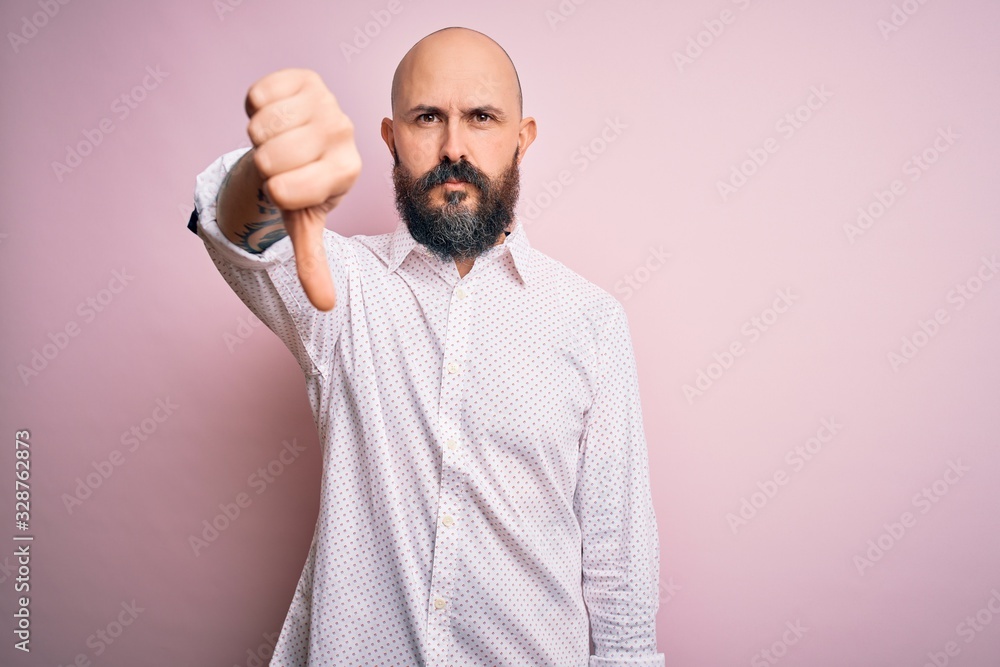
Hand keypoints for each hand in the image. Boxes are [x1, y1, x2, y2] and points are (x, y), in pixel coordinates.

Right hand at [244, 68, 361, 310]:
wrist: (300, 145)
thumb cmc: (301, 187)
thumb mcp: (305, 224)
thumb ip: (314, 263)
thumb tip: (326, 306)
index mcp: (348, 171)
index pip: (284, 190)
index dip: (273, 192)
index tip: (289, 188)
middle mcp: (345, 133)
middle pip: (268, 157)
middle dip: (263, 164)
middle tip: (282, 164)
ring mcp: (328, 101)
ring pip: (260, 126)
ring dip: (257, 137)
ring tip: (278, 142)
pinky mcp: (306, 78)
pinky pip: (256, 95)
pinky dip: (254, 108)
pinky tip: (275, 117)